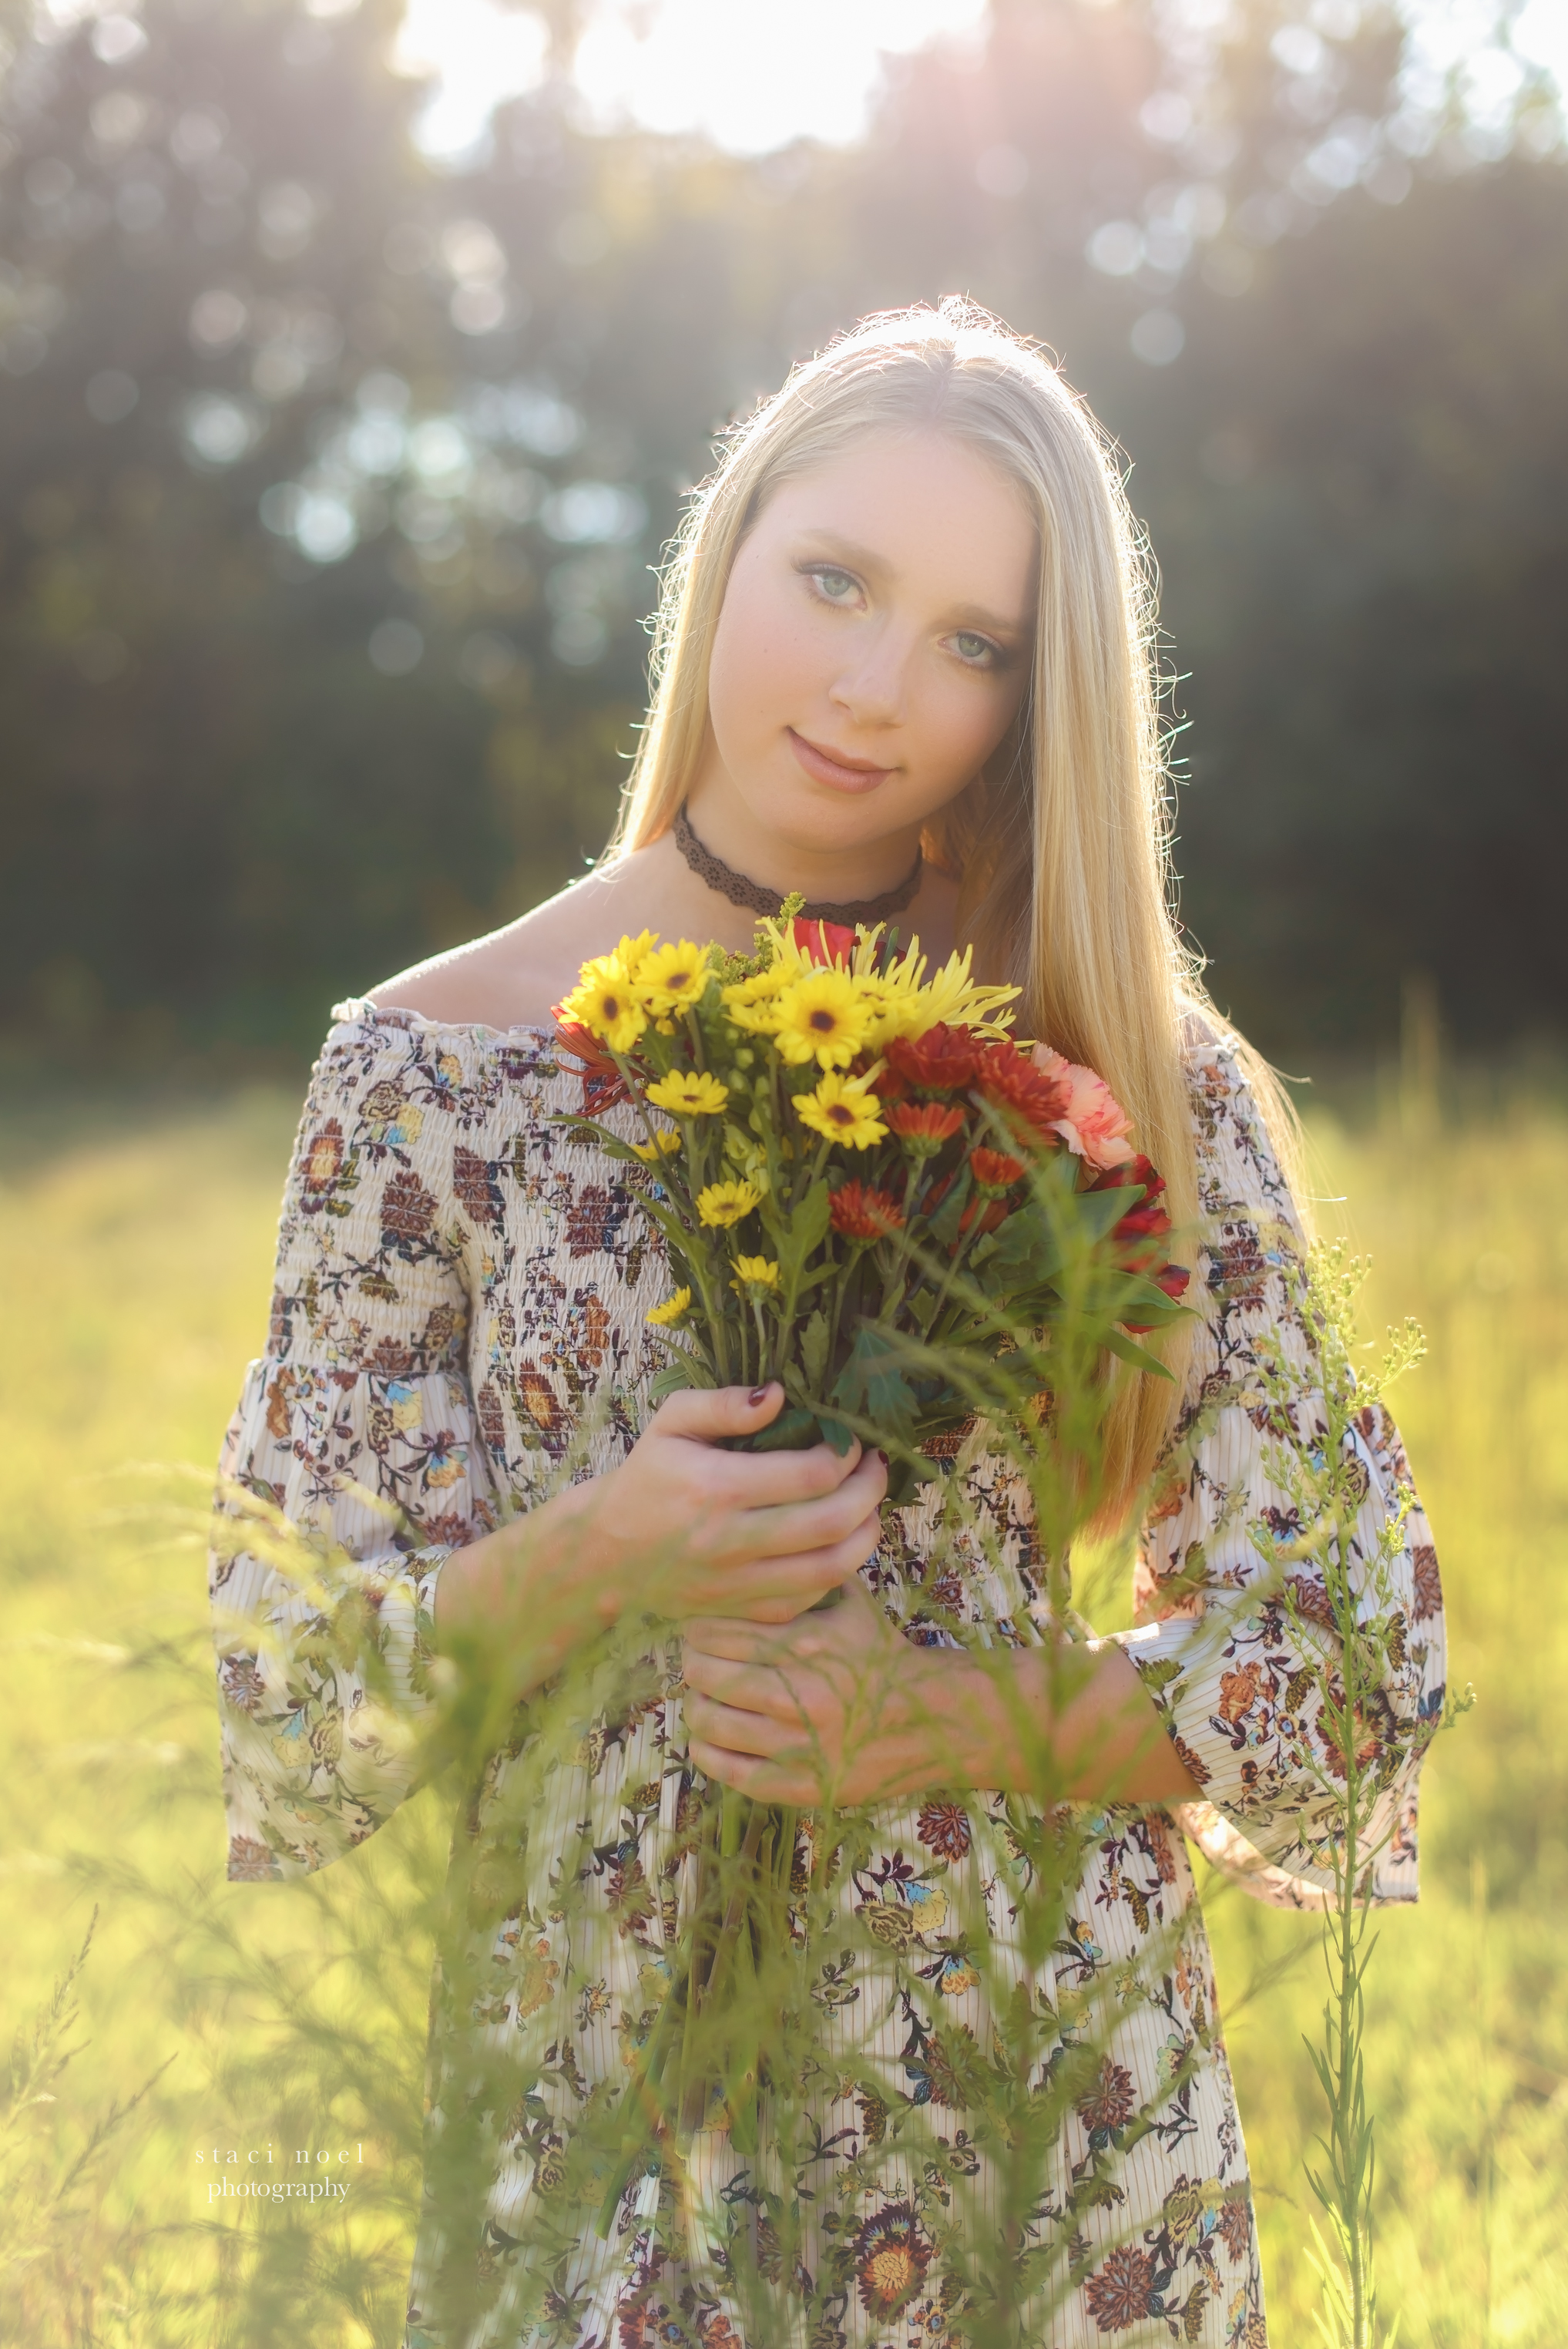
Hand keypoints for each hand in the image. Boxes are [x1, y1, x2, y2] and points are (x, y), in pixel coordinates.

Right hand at [573, 1383, 886, 1628]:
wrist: (608, 1552)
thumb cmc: (648, 1477)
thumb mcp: (672, 1423)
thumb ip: (724, 1403)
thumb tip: (779, 1393)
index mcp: (716, 1487)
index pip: (811, 1475)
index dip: (846, 1455)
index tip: (850, 1441)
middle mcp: (731, 1541)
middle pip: (832, 1523)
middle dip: (870, 1490)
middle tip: (874, 1469)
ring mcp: (739, 1584)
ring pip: (832, 1568)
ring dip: (866, 1534)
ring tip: (868, 1506)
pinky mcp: (744, 1613)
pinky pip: (811, 1598)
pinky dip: (837, 1570)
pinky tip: (837, 1543)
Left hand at [682, 1577, 970, 1806]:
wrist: (930, 1721)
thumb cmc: (880, 1656)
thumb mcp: (850, 1604)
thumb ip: (804, 1577)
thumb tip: (754, 1552)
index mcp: (805, 1644)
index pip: (715, 1630)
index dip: (697, 1627)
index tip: (699, 1628)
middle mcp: (795, 1695)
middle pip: (703, 1673)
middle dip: (692, 1663)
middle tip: (698, 1660)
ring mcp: (794, 1745)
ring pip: (706, 1720)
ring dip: (697, 1705)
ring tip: (707, 1697)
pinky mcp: (795, 1785)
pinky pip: (724, 1768)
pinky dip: (706, 1750)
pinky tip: (712, 1737)